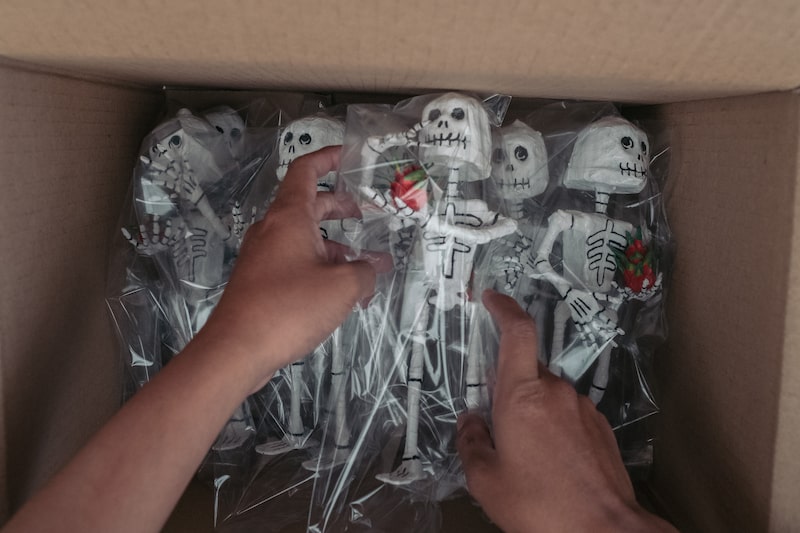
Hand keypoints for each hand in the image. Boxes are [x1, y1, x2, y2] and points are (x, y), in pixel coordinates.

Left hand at [198, 146, 387, 391]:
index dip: (328, 158)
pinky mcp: (260, 280)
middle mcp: (273, 230)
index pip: (306, 171)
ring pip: (303, 237)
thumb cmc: (289, 307)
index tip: (350, 156)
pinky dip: (319, 265)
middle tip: (366, 214)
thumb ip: (365, 272)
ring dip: (333, 244)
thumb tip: (374, 268)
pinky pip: (295, 261)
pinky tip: (340, 291)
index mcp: (289, 217)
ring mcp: (264, 255)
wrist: (236, 349)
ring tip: (363, 264)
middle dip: (339, 206)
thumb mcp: (341, 288)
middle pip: (308, 204)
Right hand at [456, 290, 675, 532]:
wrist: (604, 529)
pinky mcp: (600, 426)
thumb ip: (471, 443)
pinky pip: (567, 413)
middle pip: (526, 371)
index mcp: (522, 396)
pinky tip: (551, 463)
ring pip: (547, 394)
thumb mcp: (486, 481)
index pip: (517, 333)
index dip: (504, 309)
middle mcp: (555, 392)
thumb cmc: (540, 505)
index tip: (491, 299)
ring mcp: (582, 407)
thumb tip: (470, 422)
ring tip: (526, 457)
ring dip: (531, 413)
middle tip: (497, 429)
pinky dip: (553, 427)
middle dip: (507, 390)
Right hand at [564, 288, 623, 347]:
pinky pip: (580, 329)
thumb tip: (619, 300)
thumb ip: (608, 298)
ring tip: (597, 347)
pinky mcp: (576, 320)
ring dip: (594, 339)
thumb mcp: (596, 295)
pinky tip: (585, 342)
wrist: (570, 294)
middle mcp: (590, 317)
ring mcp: (582, 320)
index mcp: (595, 311)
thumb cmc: (584, 294)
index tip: (621, 332)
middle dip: (607, 337)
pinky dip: (582, 336)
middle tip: (614, 345)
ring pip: (589, 331)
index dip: (614, 327)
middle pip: (600, 329)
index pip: (607, 321)